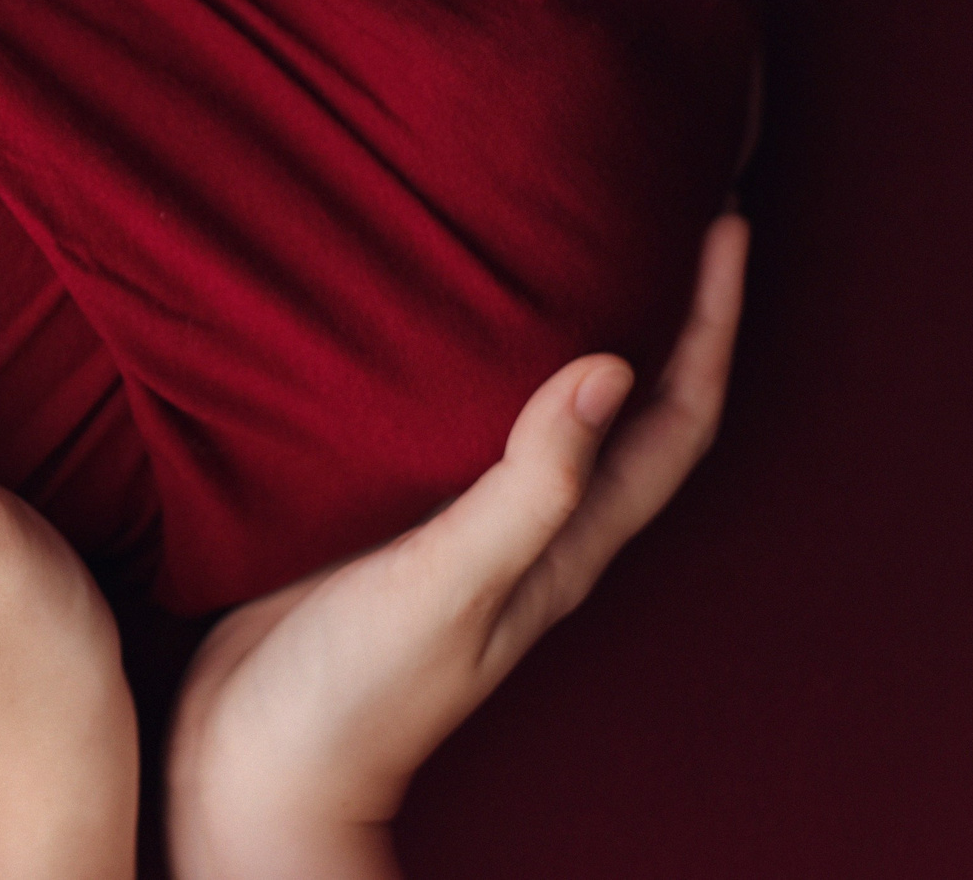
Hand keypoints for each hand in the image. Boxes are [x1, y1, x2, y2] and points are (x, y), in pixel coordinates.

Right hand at [168, 215, 751, 879]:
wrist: (252, 767)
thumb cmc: (353, 698)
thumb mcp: (447, 588)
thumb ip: (527, 489)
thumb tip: (611, 370)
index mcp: (564, 548)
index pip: (676, 425)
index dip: (714, 326)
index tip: (720, 223)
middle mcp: (530, 529)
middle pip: (631, 406)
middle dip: (660, 308)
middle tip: (653, 204)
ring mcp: (462, 524)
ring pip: (544, 405)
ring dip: (571, 321)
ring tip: (556, 230)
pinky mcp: (389, 515)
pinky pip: (457, 417)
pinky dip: (472, 356)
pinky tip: (432, 309)